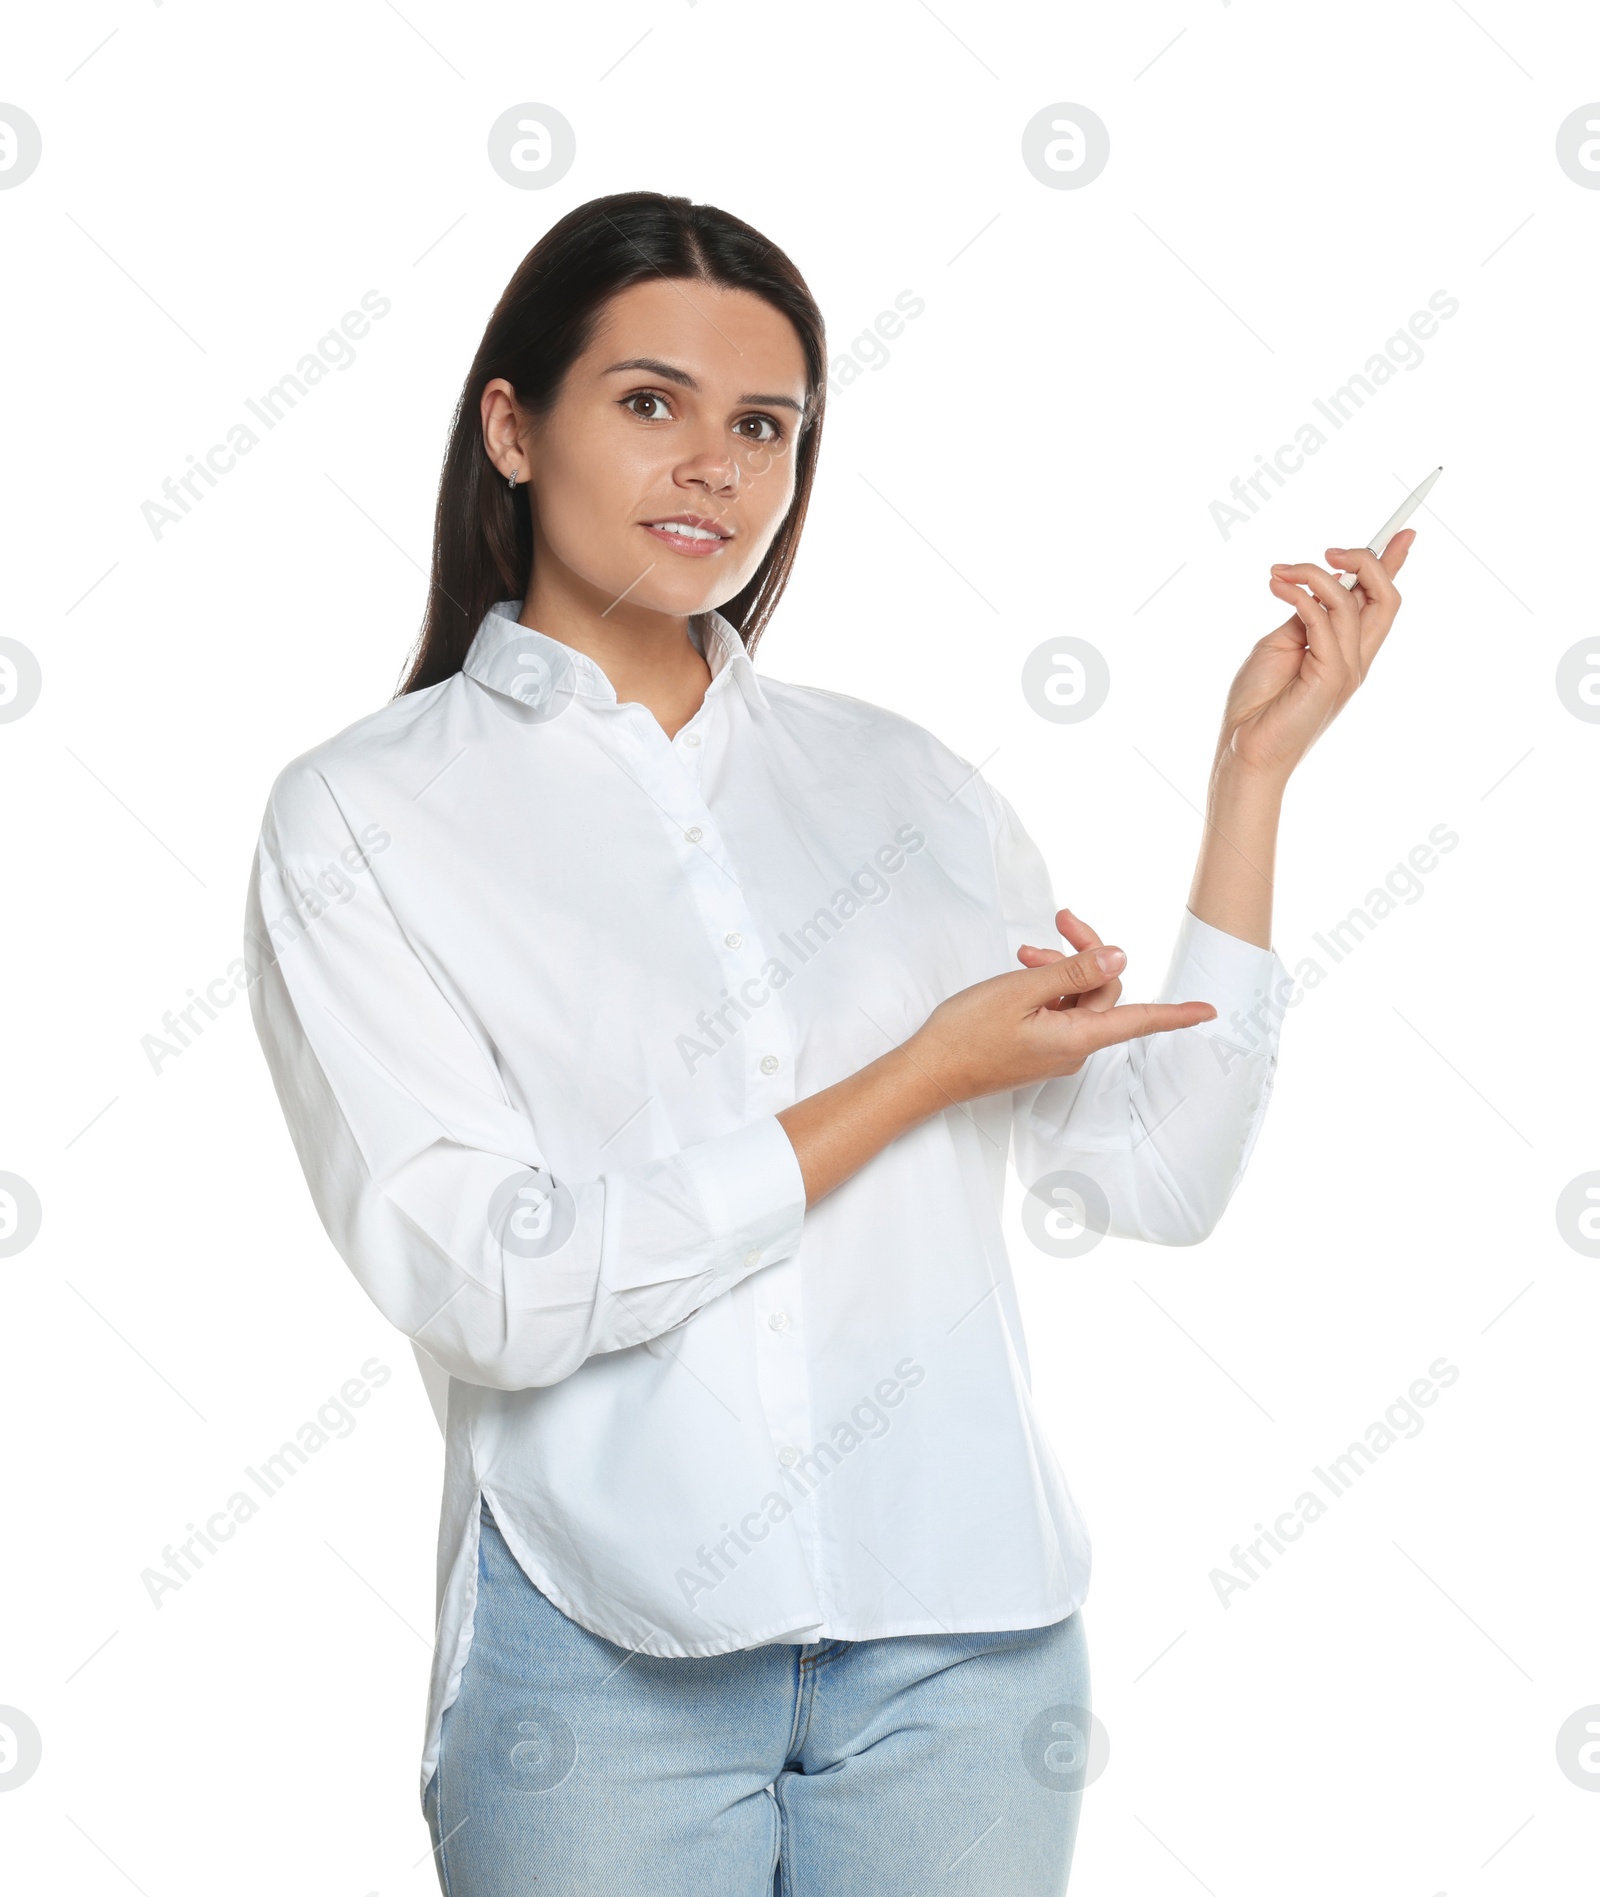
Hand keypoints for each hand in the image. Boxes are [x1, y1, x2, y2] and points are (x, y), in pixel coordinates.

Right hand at [904, 910, 1216, 1106]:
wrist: (928, 1072)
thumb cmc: (966, 1034)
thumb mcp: (1019, 991)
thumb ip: (1072, 973)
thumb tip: (1118, 957)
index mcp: (1077, 1037)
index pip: (1140, 1020)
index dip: (1176, 1013)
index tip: (1209, 1011)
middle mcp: (1074, 1048)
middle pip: (1103, 992)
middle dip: (1082, 955)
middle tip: (1051, 926)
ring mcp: (1056, 1051)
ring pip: (1079, 999)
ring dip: (1059, 970)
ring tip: (1021, 955)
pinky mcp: (1039, 1049)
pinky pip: (1059, 1011)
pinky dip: (1046, 988)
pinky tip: (1020, 975)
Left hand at [1214, 530, 1414, 783]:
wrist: (1243, 751)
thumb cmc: (1257, 704)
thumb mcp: (1283, 644)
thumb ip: (1305, 616)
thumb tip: (1318, 583)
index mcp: (1347, 652)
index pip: (1380, 601)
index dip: (1394, 565)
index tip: (1403, 531)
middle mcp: (1356, 659)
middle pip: (1387, 597)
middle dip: (1368, 560)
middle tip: (1328, 550)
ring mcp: (1347, 669)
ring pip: (1352, 600)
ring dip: (1313, 574)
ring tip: (1279, 572)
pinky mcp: (1330, 676)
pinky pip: (1322, 619)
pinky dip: (1300, 594)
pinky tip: (1277, 586)